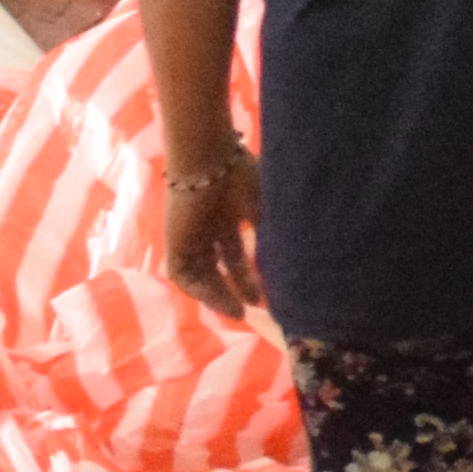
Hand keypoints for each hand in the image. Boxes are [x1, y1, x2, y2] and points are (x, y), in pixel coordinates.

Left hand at [161, 146, 262, 319]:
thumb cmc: (240, 174)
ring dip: (219, 293)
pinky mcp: (174, 243)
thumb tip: (298, 253)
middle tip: (257, 303)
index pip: (236, 245)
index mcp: (230, 209)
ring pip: (203, 271)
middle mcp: (210, 223)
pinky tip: (223, 302)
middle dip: (238, 283)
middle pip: (221, 260)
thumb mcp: (265, 204)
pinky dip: (202, 292)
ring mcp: (191, 233)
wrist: (207, 158)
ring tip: (240, 312)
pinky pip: (184, 276)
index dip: (250, 266)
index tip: (268, 283)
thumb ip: (274, 229)